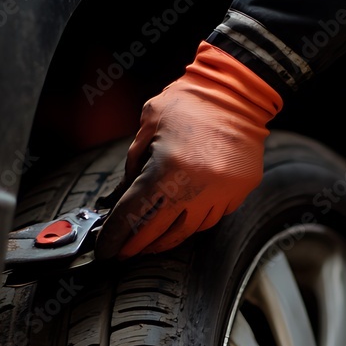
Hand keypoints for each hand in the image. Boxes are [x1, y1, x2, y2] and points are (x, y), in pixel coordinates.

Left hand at [96, 41, 282, 258]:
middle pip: (160, 231)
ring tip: (150, 243)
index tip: (106, 249)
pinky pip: (211, 218)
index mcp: (168, 168)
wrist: (237, 93)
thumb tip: (122, 196)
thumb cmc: (190, 103)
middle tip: (124, 253)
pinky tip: (179, 224)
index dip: (117, 235)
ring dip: (166, 239)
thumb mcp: (149, 125)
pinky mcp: (238, 192)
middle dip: (138, 245)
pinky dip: (192, 224)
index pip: (134, 213)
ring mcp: (221, 193)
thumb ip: (134, 163)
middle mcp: (196, 187)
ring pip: (188, 230)